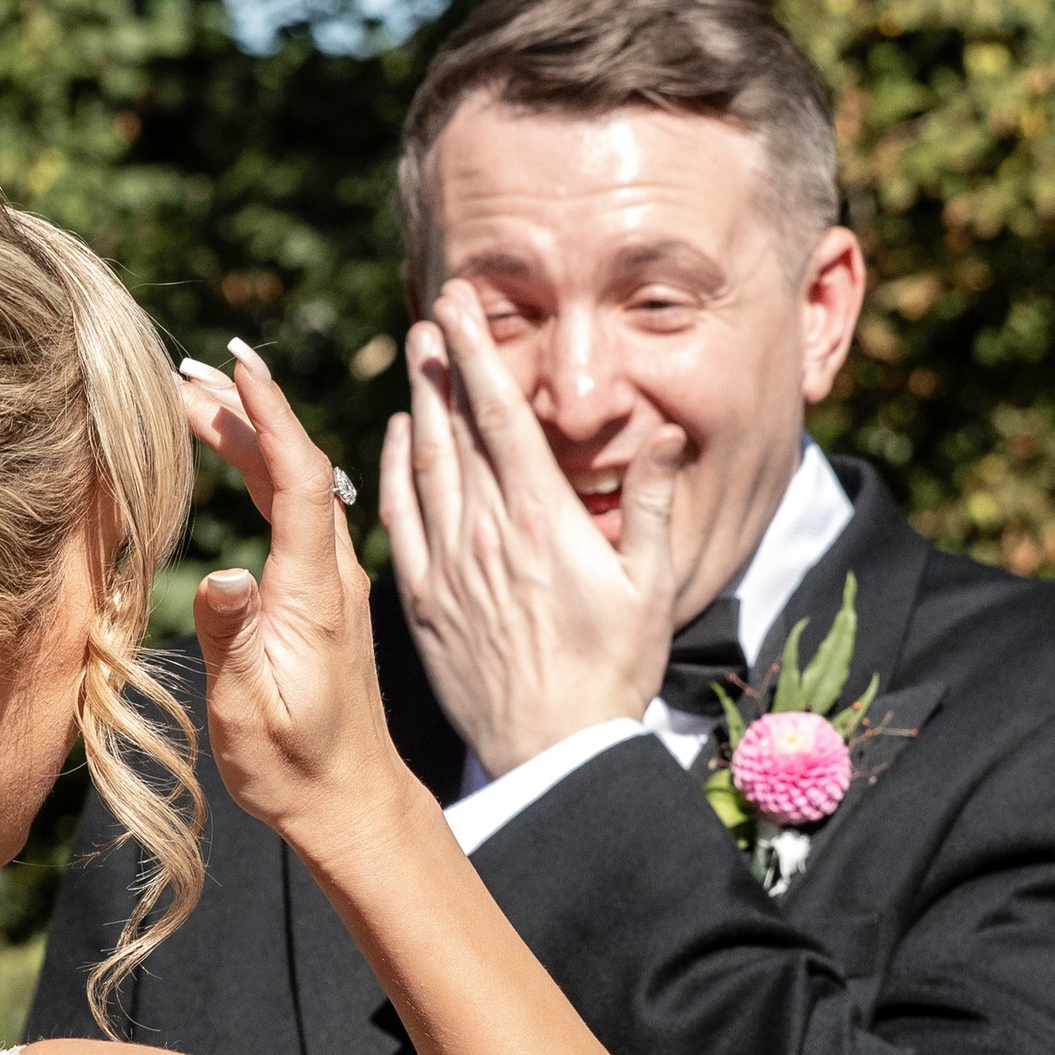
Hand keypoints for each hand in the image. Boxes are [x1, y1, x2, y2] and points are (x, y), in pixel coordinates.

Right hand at [179, 346, 418, 874]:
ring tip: (195, 399)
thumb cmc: (294, 761)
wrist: (349, 800)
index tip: (239, 366)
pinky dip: (260, 472)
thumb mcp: (250, 704)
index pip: (299, 478)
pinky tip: (234, 460)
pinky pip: (294, 513)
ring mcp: (331, 582)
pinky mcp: (323, 596)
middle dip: (245, 410)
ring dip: (248, 437)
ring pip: (293, 486)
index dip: (270, 416)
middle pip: (293, 466)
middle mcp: (331, 573)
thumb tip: (223, 576)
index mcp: (314, 590)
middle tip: (187, 371)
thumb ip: (233, 636)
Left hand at [378, 282, 683, 778]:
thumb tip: (661, 433)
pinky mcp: (423, 599)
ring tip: (416, 353)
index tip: (461, 307)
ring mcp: (449, 565)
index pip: (502, 417)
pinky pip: (400, 517)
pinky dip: (393, 469)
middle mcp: (488, 533)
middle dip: (445, 363)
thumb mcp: (652, 585)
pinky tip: (395, 438)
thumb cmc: (613, 670)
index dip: (478, 355)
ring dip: (418, 404)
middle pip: (457, 428)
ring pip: (424, 464)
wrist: (553, 747)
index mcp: (545, 521)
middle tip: (436, 308)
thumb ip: (650, 503)